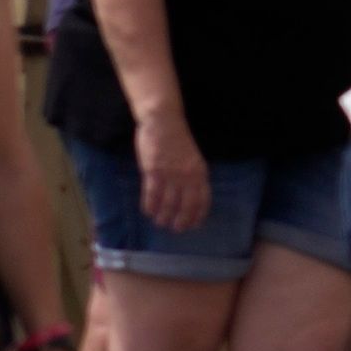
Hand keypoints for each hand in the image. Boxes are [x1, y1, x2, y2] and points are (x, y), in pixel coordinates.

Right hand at [132, 116, 212, 235]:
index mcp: (200, 172)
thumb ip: (192, 175)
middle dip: (181, 220)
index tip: (192, 225)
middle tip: (175, 229)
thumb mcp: (193, 157)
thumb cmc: (177, 138)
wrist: (163, 121)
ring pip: (168, 203)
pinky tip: (147, 211)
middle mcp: (187, 176)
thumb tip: (189, 194)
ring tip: (159, 223)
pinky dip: (150, 205)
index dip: (197, 215)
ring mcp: (170, 174)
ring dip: (164, 216)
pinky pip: (152, 194)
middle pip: (186, 205)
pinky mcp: (153, 171)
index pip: (202, 200)